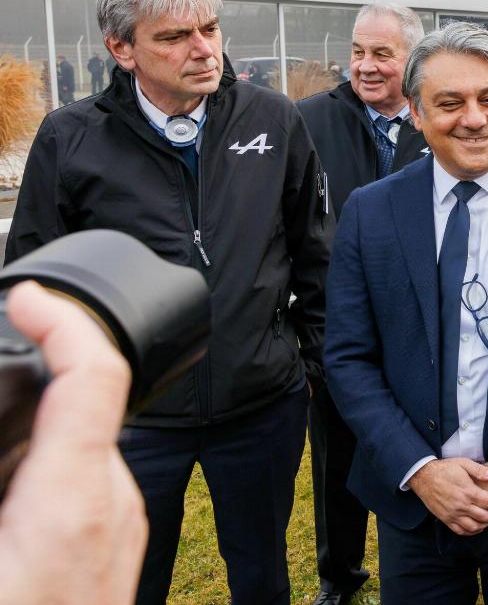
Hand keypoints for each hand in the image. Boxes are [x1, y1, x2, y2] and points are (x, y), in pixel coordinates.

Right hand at [0, 282, 146, 604]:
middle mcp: (109, 507)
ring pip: (68, 453)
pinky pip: (68, 491)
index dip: (64, 318)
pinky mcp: (103, 556)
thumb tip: (1, 452)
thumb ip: (3, 473)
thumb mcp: (1, 553)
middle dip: (23, 382)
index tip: (26, 294)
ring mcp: (113, 533)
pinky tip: (0, 494)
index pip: (97, 373)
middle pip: (77, 408)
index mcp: (74, 500)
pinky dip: (29, 476)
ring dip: (20, 436)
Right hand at [407, 458, 487, 535]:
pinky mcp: (446, 519)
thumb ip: (479, 470)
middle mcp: (461, 505)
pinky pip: (461, 531)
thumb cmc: (444, 469)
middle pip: (485, 516)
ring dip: (485, 524)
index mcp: (468, 491)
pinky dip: (471, 532)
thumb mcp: (463, 463)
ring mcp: (453, 514)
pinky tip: (476, 526)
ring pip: (474, 526)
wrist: (423, 477)